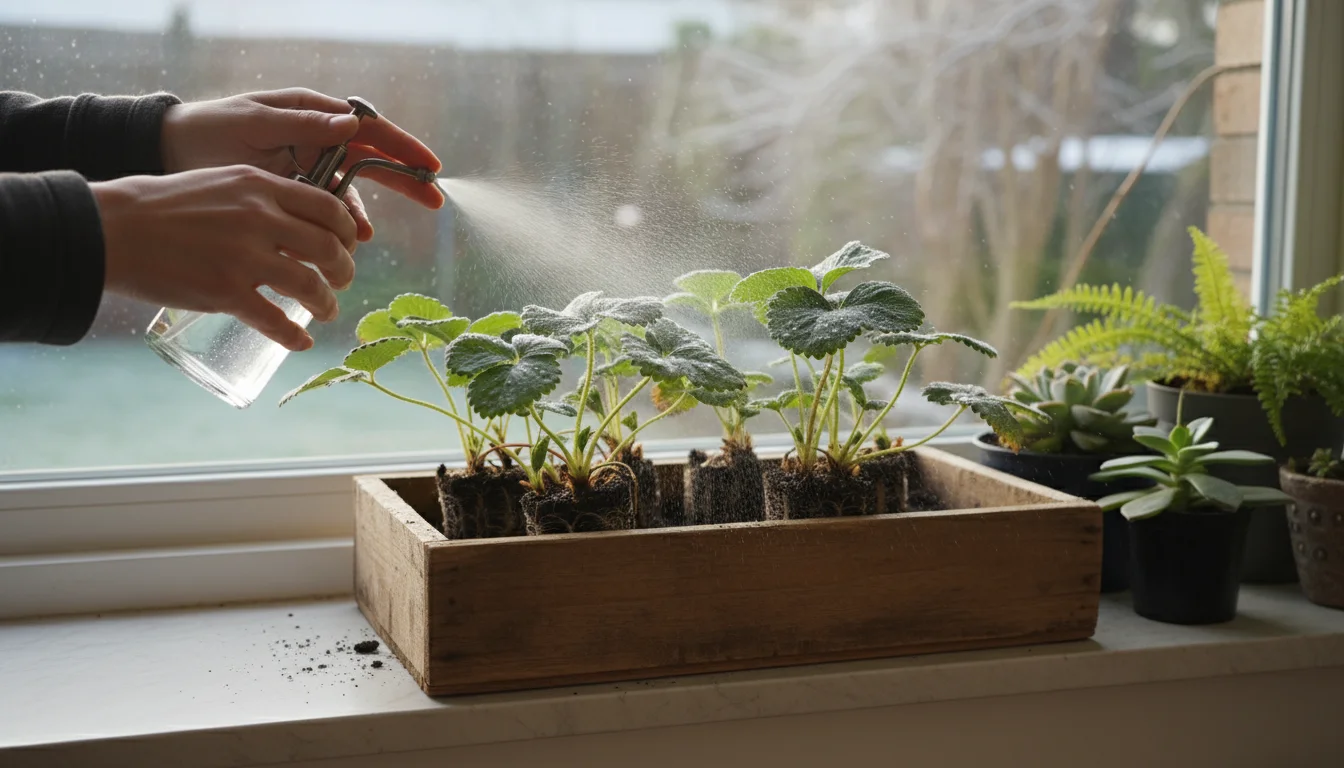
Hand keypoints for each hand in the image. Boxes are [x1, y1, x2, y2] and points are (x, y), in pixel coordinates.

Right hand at [93, 166, 359, 350]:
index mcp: (261, 187)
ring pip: (311, 285)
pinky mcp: (226, 292)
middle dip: (344, 270)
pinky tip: (302, 341)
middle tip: (342, 281)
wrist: (114, 228)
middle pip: (329, 248)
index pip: (329, 208)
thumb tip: (294, 221)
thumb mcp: (221, 182)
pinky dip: (296, 336)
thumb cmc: (163, 205)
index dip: (348, 231)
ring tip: (328, 310)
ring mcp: (244, 257)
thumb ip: (260, 197)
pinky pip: (276, 321)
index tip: (348, 245)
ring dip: (327, 303)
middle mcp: (260, 218)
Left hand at [159, 88, 444, 239]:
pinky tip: (346, 240)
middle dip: (404, 180)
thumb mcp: (256, 123)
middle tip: (435, 200)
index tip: (430, 167)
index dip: (403, 148)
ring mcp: (307, 168)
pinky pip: (326, 209)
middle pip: (373, 160)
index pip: (371, 130)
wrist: (170, 151)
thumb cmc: (210, 129)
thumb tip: (353, 125)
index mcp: (313, 115)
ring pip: (350, 191)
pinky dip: (339, 224)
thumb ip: (304, 124)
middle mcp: (318, 141)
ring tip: (364, 238)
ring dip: (363, 213)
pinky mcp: (293, 193)